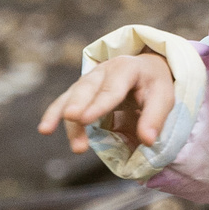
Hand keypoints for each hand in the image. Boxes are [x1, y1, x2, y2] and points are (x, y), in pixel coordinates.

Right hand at [37, 51, 173, 153]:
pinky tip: (44, 128)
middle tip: (71, 118)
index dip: (99, 104)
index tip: (85, 119)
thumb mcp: (164, 97)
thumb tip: (147, 141)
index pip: (112, 88)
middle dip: (78, 103)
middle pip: (87, 87)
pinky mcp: (80, 92)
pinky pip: (64, 102)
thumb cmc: (154, 85)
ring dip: (65, 118)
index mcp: (127, 68)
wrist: (145, 71)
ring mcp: (89, 80)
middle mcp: (104, 71)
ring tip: (57, 136)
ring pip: (72, 97)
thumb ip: (155, 118)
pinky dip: (53, 114)